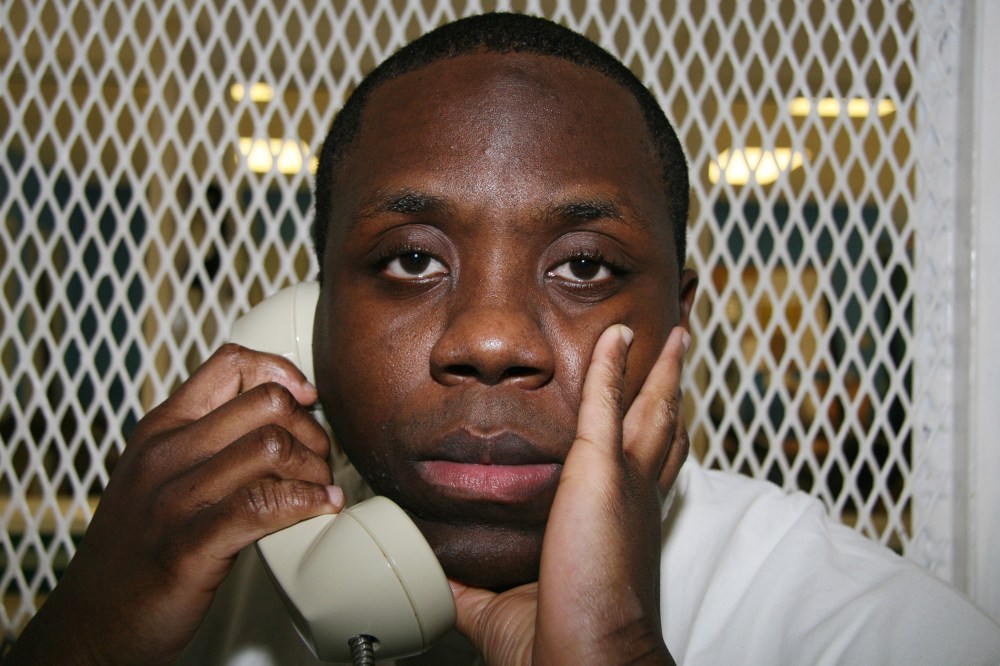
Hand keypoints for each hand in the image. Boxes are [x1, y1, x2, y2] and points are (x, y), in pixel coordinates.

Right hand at [7, 345, 344, 664]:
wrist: (92, 621)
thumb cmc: (138, 547)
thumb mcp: (161, 472)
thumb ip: (211, 438)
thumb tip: (283, 415)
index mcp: (162, 427)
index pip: (231, 363)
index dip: (283, 372)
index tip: (306, 399)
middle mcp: (166, 454)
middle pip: (267, 403)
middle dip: (311, 428)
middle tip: (318, 459)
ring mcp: (174, 499)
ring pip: (272, 447)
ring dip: (314, 468)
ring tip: (320, 489)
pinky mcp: (189, 547)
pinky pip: (264, 504)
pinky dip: (308, 502)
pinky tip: (321, 508)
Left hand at [451, 325, 689, 664]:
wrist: (585, 655)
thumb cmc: (559, 639)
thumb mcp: (505, 602)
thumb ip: (473, 582)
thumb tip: (439, 576)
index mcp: (620, 521)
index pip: (644, 465)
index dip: (654, 434)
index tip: (654, 408)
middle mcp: (634, 495)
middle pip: (661, 425)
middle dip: (669, 386)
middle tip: (676, 351)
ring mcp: (624, 479)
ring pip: (650, 406)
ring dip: (659, 367)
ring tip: (669, 336)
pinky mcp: (601, 469)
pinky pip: (606, 400)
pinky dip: (610, 363)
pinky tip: (614, 336)